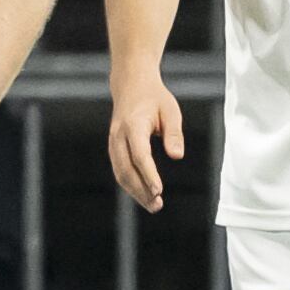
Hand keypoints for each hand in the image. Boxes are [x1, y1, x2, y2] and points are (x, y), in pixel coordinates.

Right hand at [107, 73, 184, 213]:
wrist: (131, 85)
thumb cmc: (154, 98)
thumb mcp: (170, 110)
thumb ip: (174, 133)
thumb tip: (177, 156)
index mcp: (133, 125)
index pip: (140, 155)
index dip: (148, 174)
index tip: (159, 190)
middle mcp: (118, 135)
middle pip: (126, 169)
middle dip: (141, 190)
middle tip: (158, 205)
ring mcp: (113, 142)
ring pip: (120, 173)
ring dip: (135, 192)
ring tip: (154, 205)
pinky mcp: (114, 148)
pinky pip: (119, 170)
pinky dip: (131, 185)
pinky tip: (144, 194)